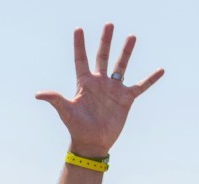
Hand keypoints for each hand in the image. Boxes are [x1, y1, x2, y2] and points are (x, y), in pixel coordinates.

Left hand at [35, 24, 163, 157]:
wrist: (92, 143)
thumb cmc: (76, 127)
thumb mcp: (66, 112)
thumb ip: (55, 99)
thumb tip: (38, 94)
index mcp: (84, 83)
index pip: (81, 59)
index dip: (79, 45)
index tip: (78, 29)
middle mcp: (99, 83)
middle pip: (102, 57)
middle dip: (105, 41)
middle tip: (109, 25)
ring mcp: (113, 89)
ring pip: (121, 66)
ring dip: (126, 52)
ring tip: (131, 36)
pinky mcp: (126, 99)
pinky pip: (141, 86)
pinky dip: (150, 79)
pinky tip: (160, 70)